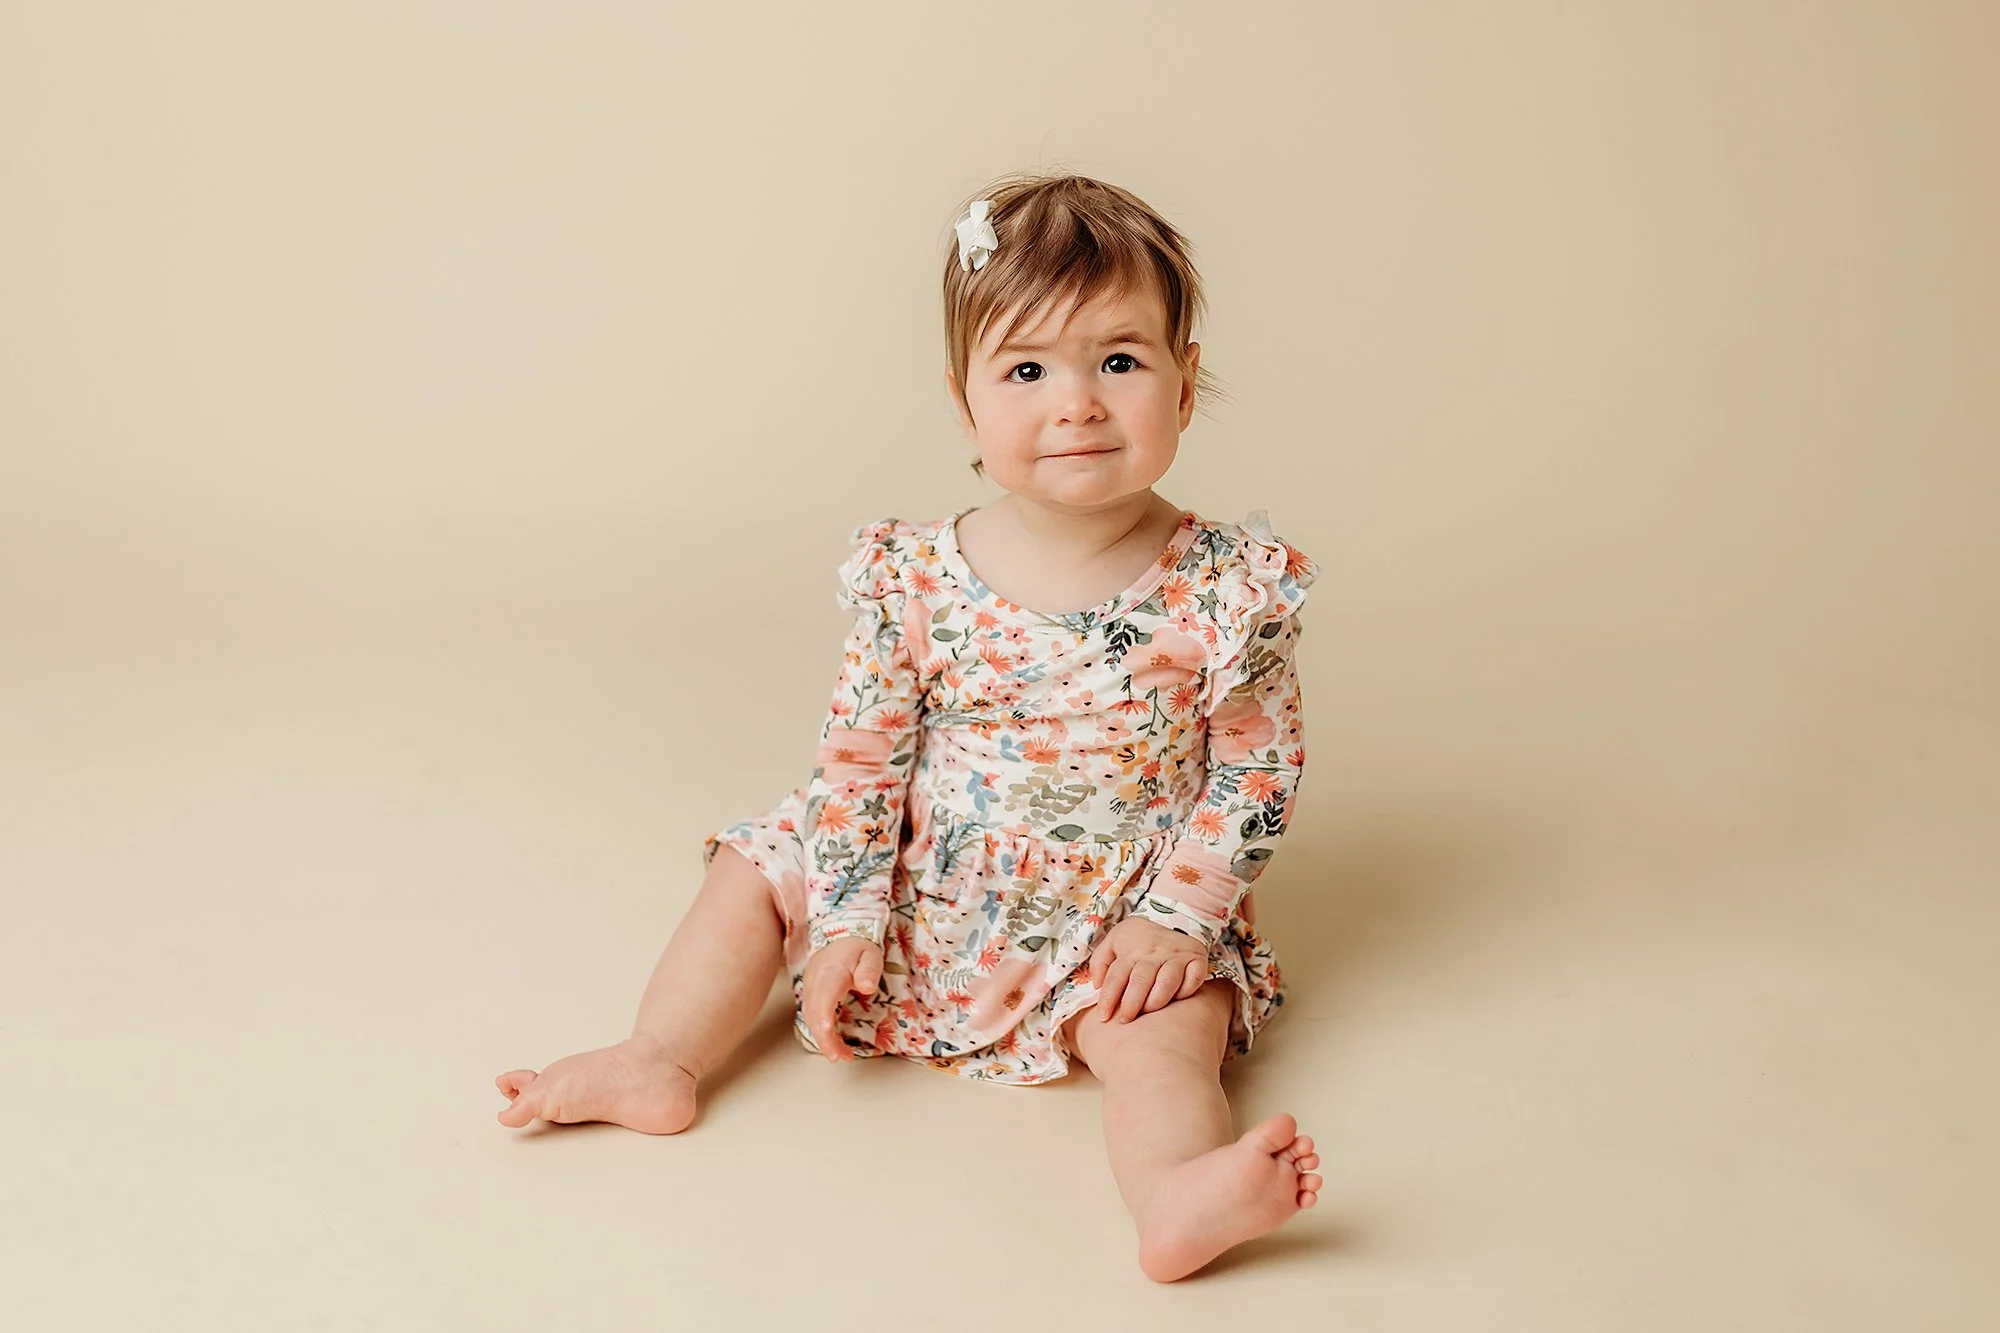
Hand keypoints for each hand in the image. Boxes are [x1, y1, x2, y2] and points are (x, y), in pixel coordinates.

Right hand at [800, 935, 884, 1061]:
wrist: (839, 938)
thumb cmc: (857, 947)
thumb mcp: (870, 953)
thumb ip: (869, 969)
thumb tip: (867, 987)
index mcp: (831, 972)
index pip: (824, 994)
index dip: (824, 1013)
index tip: (828, 1029)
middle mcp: (816, 983)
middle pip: (814, 1014)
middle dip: (825, 1038)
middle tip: (840, 1057)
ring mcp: (810, 990)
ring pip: (811, 1019)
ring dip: (824, 1040)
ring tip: (842, 1056)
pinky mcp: (811, 997)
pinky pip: (813, 1018)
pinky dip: (822, 1034)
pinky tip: (835, 1045)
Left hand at [1088, 916, 1209, 1023]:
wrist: (1173, 916)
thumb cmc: (1139, 939)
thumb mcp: (1114, 941)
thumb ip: (1100, 961)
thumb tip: (1097, 985)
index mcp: (1131, 950)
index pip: (1116, 976)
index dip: (1108, 998)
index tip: (1103, 1017)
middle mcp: (1153, 952)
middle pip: (1141, 980)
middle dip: (1131, 1003)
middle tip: (1125, 1020)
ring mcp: (1176, 955)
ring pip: (1167, 981)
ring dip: (1156, 1000)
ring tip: (1147, 1012)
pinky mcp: (1197, 958)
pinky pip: (1194, 978)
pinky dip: (1186, 990)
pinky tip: (1176, 999)